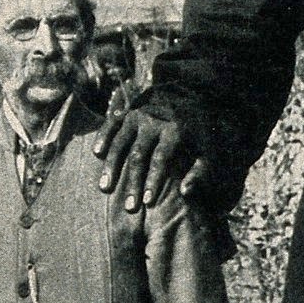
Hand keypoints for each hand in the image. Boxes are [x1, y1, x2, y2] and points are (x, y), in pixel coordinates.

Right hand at [94, 106, 208, 212]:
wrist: (187, 95)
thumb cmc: (196, 132)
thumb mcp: (207, 151)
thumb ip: (200, 172)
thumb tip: (184, 192)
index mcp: (174, 131)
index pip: (160, 159)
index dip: (153, 181)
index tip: (147, 202)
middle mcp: (153, 122)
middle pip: (138, 155)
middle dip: (133, 182)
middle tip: (128, 207)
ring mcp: (137, 115)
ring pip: (120, 142)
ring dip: (111, 165)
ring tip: (105, 188)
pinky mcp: (126, 111)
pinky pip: (111, 124)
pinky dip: (103, 137)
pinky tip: (96, 153)